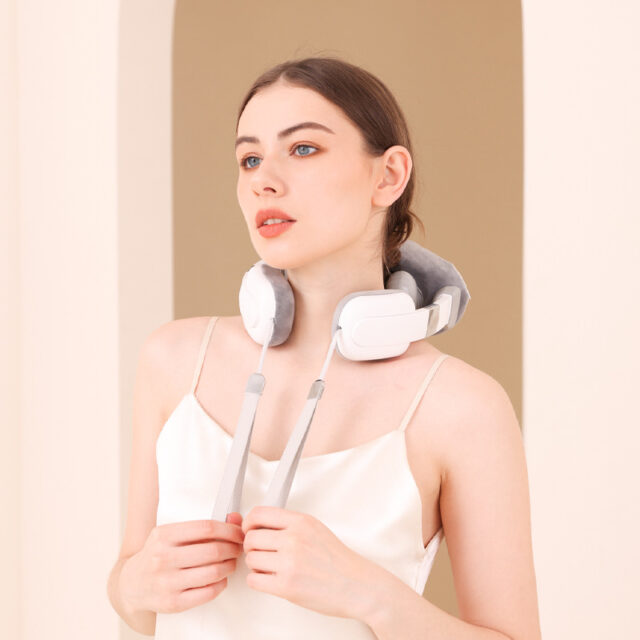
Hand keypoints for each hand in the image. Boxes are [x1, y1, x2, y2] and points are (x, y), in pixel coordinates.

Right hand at [120, 513, 244, 613]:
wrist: (131, 584)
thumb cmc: (156, 555)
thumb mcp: (171, 534)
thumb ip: (202, 527)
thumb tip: (235, 519)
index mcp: (164, 535)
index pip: (206, 528)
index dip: (228, 530)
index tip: (238, 533)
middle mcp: (163, 558)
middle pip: (212, 550)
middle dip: (233, 548)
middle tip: (238, 548)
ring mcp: (167, 582)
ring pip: (213, 572)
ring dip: (229, 566)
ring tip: (231, 562)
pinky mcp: (173, 603)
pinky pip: (208, 592)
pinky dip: (221, 584)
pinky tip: (221, 578)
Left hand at [241, 506, 380, 619]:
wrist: (356, 585)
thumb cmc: (337, 560)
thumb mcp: (315, 529)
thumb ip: (289, 525)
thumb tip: (261, 525)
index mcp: (300, 522)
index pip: (259, 514)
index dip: (248, 523)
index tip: (248, 529)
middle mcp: (293, 539)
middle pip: (250, 538)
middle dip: (252, 547)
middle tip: (260, 551)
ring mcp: (289, 563)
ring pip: (251, 559)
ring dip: (256, 565)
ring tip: (269, 567)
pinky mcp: (286, 586)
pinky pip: (254, 580)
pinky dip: (258, 580)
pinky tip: (269, 579)